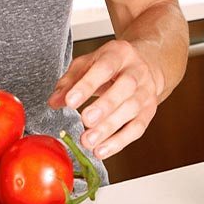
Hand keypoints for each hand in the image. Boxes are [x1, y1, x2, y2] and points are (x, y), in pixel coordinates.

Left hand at [47, 39, 163, 159]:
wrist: (145, 65)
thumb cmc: (111, 65)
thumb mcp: (88, 64)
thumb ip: (69, 81)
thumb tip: (54, 101)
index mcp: (119, 54)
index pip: (104, 68)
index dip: (87, 85)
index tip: (70, 101)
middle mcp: (136, 72)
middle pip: (124, 89)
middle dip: (104, 107)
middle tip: (85, 120)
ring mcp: (145, 92)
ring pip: (131, 111)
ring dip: (109, 128)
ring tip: (88, 141)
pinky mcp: (149, 112)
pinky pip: (136, 129)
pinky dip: (119, 142)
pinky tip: (102, 150)